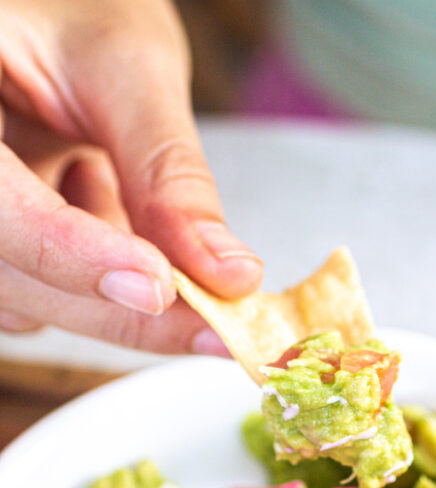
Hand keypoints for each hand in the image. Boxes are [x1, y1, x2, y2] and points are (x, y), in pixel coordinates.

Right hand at [0, 0, 261, 351]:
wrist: (55, 8)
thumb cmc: (73, 4)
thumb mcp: (126, 69)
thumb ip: (170, 176)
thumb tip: (227, 274)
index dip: (75, 254)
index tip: (160, 287)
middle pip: (14, 277)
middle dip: (116, 307)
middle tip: (210, 322)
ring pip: (28, 299)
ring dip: (101, 285)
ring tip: (112, 182)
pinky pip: (37, 294)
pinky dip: (91, 275)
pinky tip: (93, 196)